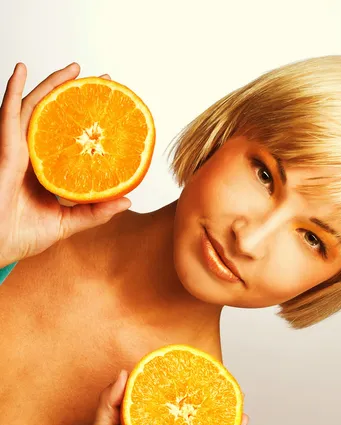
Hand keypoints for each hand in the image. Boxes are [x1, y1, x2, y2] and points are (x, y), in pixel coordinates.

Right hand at [0, 63, 130, 266]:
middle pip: (57, 116)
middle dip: (77, 96)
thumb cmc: (24, 236)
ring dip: (53, 85)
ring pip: (36, 108)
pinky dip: (13, 90)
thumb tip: (127, 200)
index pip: (70, 138)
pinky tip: (20, 70)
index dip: (88, 122)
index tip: (109, 109)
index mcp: (48, 170)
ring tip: (74, 69)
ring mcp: (17, 149)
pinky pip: (8, 114)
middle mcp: (33, 155)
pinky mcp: (4, 149)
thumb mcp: (68, 223)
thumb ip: (95, 212)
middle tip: (100, 82)